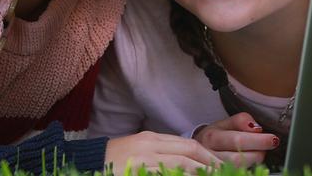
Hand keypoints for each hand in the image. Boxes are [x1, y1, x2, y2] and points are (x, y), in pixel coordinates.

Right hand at [105, 131, 221, 173]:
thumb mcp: (138, 151)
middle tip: (224, 173)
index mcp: (150, 138)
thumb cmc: (112, 162)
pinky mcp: (136, 170)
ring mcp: (141, 160)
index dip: (208, 156)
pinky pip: (164, 173)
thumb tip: (188, 164)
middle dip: (210, 164)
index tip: (220, 166)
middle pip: (189, 152)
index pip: (188, 145)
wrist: (86, 164)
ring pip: (181, 165)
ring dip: (199, 172)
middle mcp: (148, 146)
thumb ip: (161, 153)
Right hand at [193, 112, 279, 166]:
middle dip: (258, 154)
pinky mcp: (215, 173)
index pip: (237, 139)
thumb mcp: (224, 123)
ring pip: (236, 169)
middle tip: (268, 146)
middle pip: (237, 158)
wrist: (197, 150)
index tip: (273, 139)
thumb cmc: (214, 136)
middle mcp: (209, 153)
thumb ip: (240, 121)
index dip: (258, 140)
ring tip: (260, 154)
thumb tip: (257, 127)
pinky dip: (246, 170)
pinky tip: (251, 164)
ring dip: (253, 163)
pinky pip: (234, 173)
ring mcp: (211, 166)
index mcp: (212, 136)